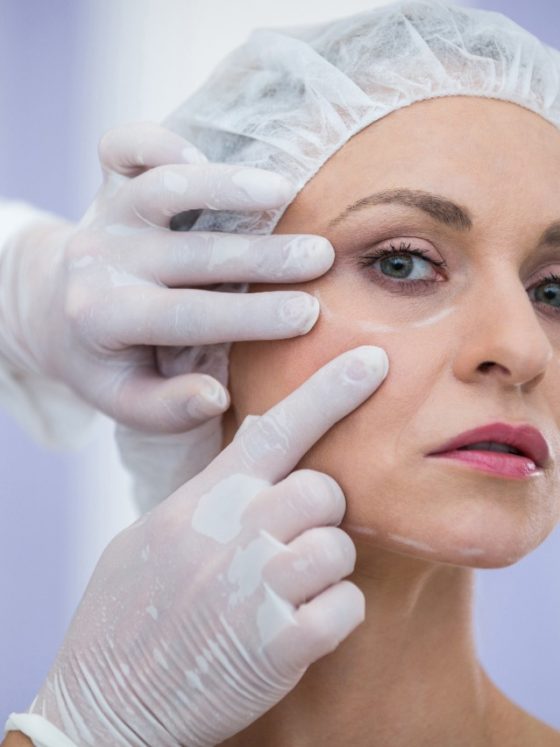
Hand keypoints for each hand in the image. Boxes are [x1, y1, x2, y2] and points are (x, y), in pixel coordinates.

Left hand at [0, 122, 332, 431]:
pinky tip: (205, 154)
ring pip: (164, 190)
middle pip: (191, 254)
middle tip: (320, 258)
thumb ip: (169, 408)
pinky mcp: (108, 183)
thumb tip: (216, 395)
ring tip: (287, 191)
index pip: (187, 317)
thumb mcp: (128, 402)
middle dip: (262, 256)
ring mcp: (106, 215)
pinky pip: (123, 146)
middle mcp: (105, 262)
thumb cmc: (110, 362)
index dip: (250, 316)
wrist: (58, 312)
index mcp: (108, 319)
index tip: (307, 316)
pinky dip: (159, 141)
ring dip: (228, 187)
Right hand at [29, 346, 387, 746]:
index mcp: (202, 502)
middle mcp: (232, 534)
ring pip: (338, 546)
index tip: (372, 361)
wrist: (107, 705)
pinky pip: (346, 607)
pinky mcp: (279, 646)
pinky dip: (333, 616)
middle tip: (288, 540)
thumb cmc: (127, 615)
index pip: (274, 430)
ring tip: (284, 592)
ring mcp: (256, 589)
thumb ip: (209, 492)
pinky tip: (296, 628)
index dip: (328, 391)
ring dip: (323, 568)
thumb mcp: (152, 536)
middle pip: (321, 489)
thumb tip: (257, 444)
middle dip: (317, 511)